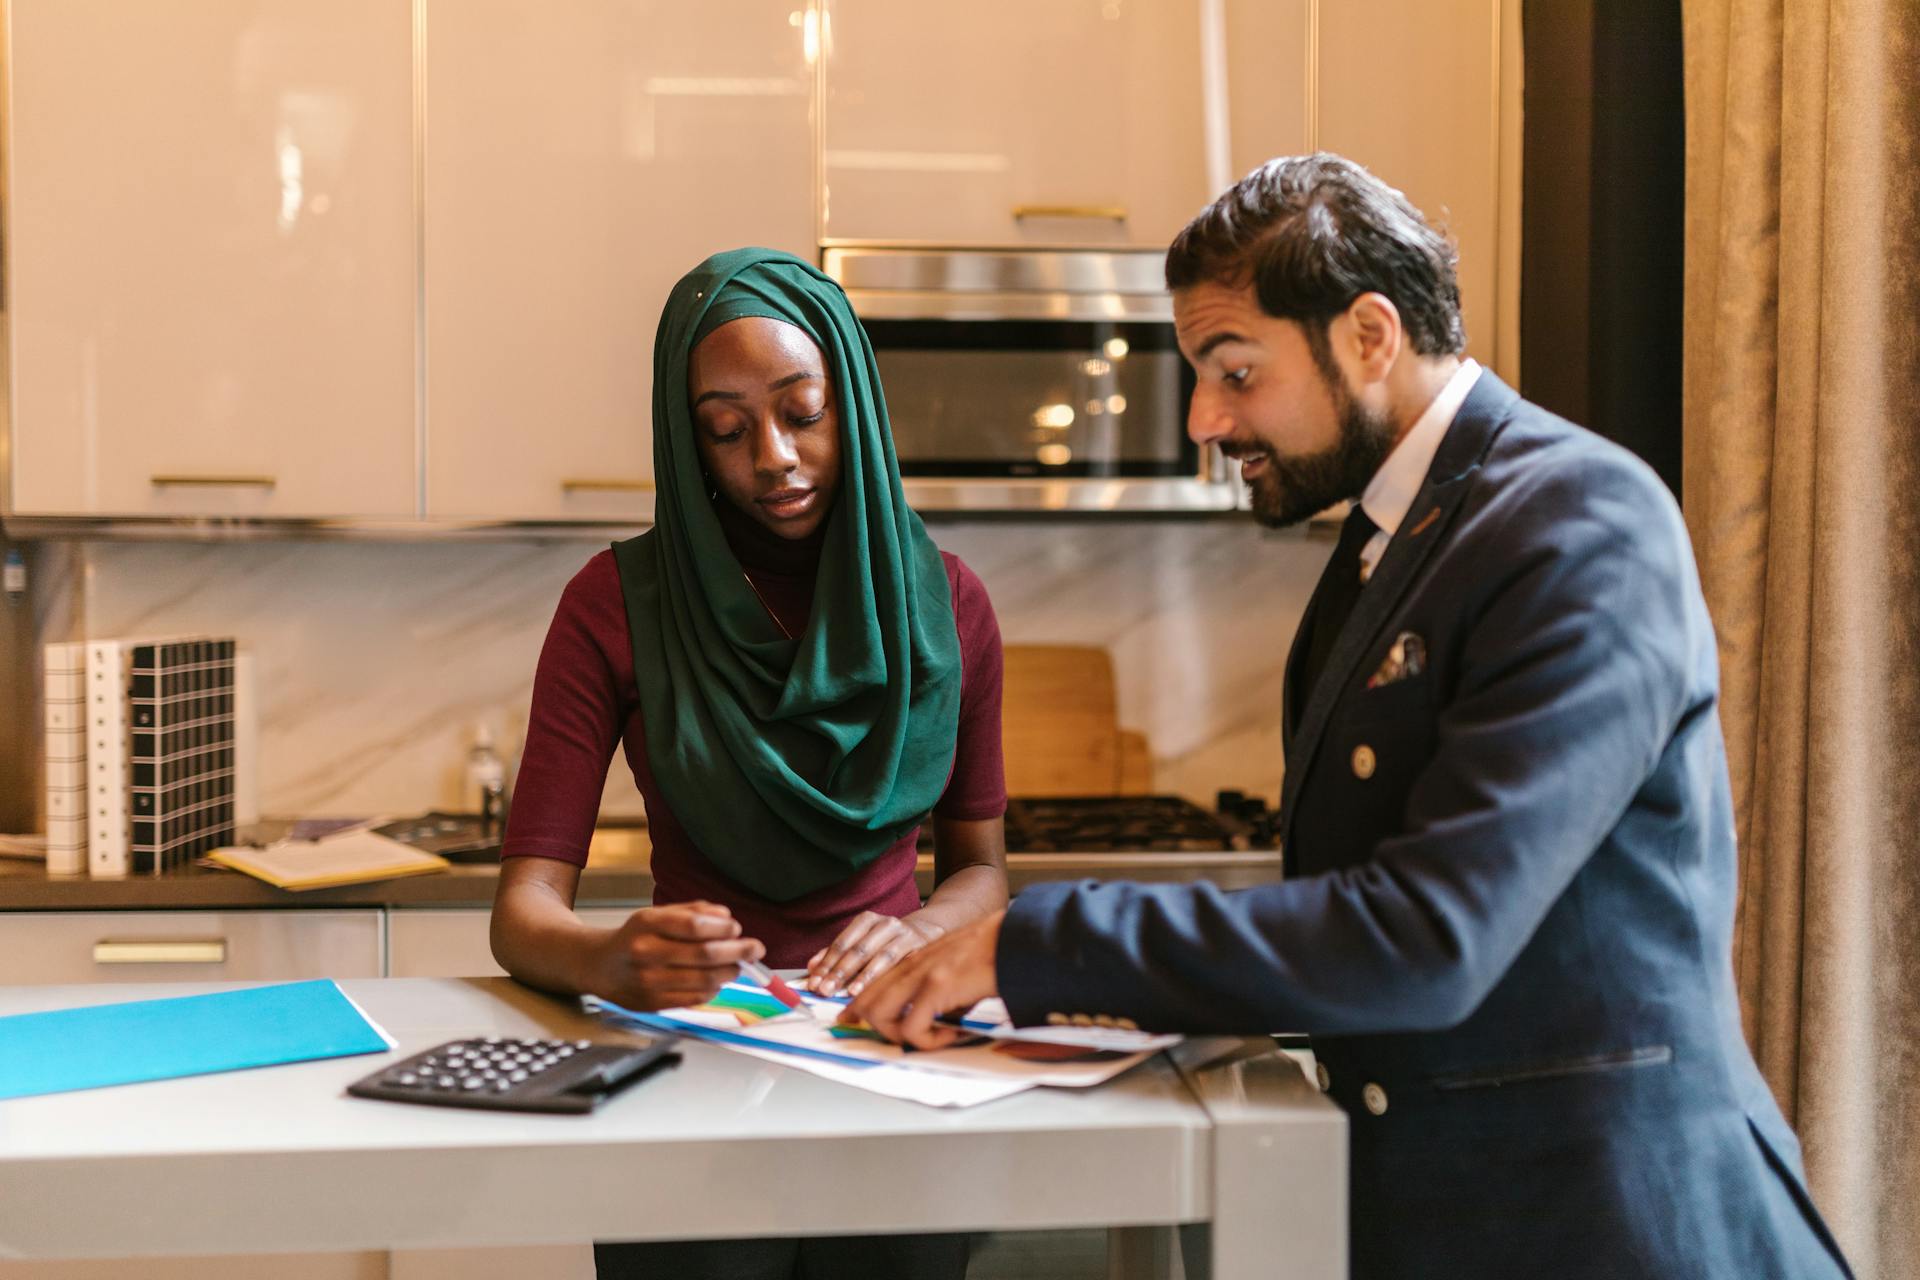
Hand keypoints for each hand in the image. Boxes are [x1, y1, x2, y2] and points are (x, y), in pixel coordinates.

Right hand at [586, 901, 763, 1011]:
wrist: (599, 967)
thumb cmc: (634, 938)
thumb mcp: (657, 915)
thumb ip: (693, 912)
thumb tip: (726, 917)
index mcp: (647, 924)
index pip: (694, 926)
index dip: (722, 928)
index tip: (737, 929)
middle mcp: (646, 953)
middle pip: (704, 955)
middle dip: (738, 952)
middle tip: (755, 949)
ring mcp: (649, 982)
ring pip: (704, 980)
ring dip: (730, 972)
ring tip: (738, 965)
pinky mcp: (653, 1004)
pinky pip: (695, 998)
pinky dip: (714, 989)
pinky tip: (717, 980)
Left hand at [806, 911, 942, 997]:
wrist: (928, 932)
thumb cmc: (888, 942)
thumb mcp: (862, 941)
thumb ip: (837, 953)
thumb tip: (812, 967)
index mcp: (867, 920)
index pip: (842, 943)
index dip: (826, 964)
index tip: (814, 982)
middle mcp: (886, 924)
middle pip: (859, 949)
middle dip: (840, 972)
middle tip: (825, 990)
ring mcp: (905, 935)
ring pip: (882, 956)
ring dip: (864, 977)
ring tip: (850, 993)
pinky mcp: (922, 948)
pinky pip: (903, 965)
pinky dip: (890, 979)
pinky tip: (881, 991)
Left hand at [844, 910, 1003, 1048]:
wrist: (1014, 938)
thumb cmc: (992, 955)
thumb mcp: (953, 968)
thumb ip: (936, 990)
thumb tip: (935, 1021)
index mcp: (914, 959)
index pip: (871, 983)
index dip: (857, 1005)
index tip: (851, 1020)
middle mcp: (911, 965)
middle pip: (868, 1001)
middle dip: (871, 1026)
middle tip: (896, 1041)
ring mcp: (921, 975)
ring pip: (880, 1015)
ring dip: (900, 1036)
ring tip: (930, 1039)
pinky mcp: (937, 987)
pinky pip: (912, 1029)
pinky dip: (928, 1041)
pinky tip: (951, 1035)